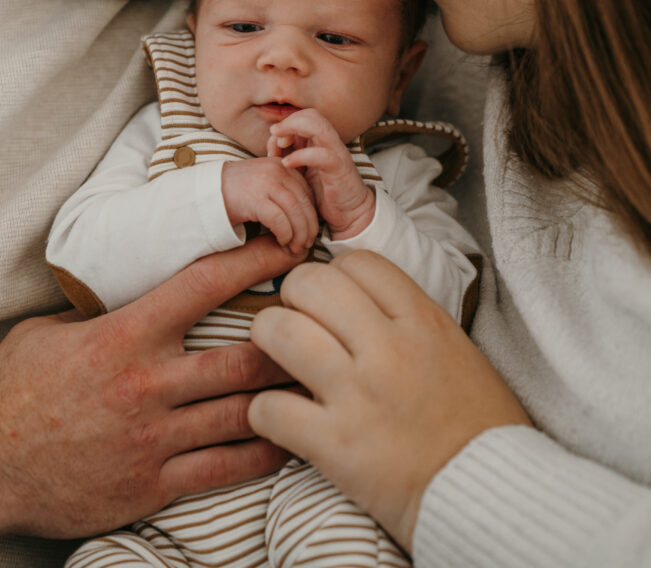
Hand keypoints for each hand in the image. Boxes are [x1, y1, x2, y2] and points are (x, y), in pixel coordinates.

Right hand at [0, 236, 303, 539]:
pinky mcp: (151, 484)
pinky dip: (262, 454)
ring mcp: (153, 438)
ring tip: (320, 381)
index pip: (203, 285)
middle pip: (241, 359)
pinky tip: (288, 440)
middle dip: (288, 340)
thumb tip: (142, 294)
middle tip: (322, 325)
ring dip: (285, 397)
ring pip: (242, 413)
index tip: (285, 246)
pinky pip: (224, 469)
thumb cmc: (14, 391)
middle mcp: (147, 384)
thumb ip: (105, 313)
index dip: (252, 260)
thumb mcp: (52, 332)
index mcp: (124, 335)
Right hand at [222, 157, 318, 253]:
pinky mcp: (255, 198)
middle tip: (308, 243)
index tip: (311, 230)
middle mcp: (277, 171)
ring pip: (295, 212)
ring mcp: (266, 183)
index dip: (312, 214)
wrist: (207, 191)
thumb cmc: (237, 191)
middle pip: (304, 202)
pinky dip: (285, 233)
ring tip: (296, 247)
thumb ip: (283, 190)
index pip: (307, 192)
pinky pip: (280, 220)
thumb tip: (305, 213)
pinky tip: (283, 241)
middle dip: (309, 226)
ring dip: (299, 233)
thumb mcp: (264, 182)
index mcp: (282, 166)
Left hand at [249, 251, 531, 553]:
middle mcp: (388, 348)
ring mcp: (358, 394)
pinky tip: (278, 417)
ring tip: (276, 357)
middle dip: (292, 297)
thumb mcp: (455, 347)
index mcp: (422, 320)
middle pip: (310, 284)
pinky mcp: (335, 444)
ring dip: (267, 340)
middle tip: (297, 320)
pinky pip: (270, 408)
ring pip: (280, 332)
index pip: (357, 262)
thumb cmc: (478, 423)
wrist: (491, 493)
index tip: (332, 298)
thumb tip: (359, 298)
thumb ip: (407, 317)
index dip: (335, 274)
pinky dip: (264, 412)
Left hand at [268, 108, 374, 237]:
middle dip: (289, 121)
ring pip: (318, 127)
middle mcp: (330, 143)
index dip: (287, 122)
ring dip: (294, 129)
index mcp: (321, 141)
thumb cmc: (324, 193)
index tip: (274, 138)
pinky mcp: (338, 169)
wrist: (349, 214)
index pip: (305, 116)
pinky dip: (300, 155)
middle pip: (311, 115)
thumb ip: (290, 155)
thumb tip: (273, 143)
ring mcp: (336, 153)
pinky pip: (320, 155)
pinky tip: (286, 164)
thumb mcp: (302, 171)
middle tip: (275, 135)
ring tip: (280, 143)